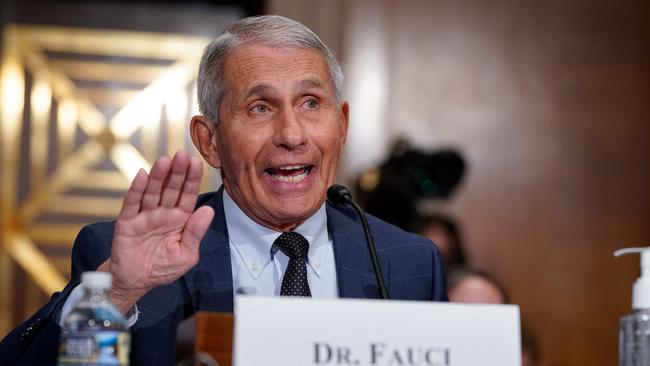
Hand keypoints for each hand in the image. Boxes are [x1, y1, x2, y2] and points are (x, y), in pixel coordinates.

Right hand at [100, 150, 214, 312]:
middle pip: (171, 189)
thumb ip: (196, 232)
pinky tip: (142, 175)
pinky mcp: (127, 222)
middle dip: (177, 172)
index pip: (188, 195)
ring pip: (152, 192)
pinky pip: (132, 203)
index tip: (197, 163)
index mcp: (180, 220)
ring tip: (165, 161)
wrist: (135, 283)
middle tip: (182, 155)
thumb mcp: (186, 254)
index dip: (192, 179)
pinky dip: (136, 189)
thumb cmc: (162, 268)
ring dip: (158, 176)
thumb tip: (208, 210)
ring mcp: (144, 216)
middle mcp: (163, 213)